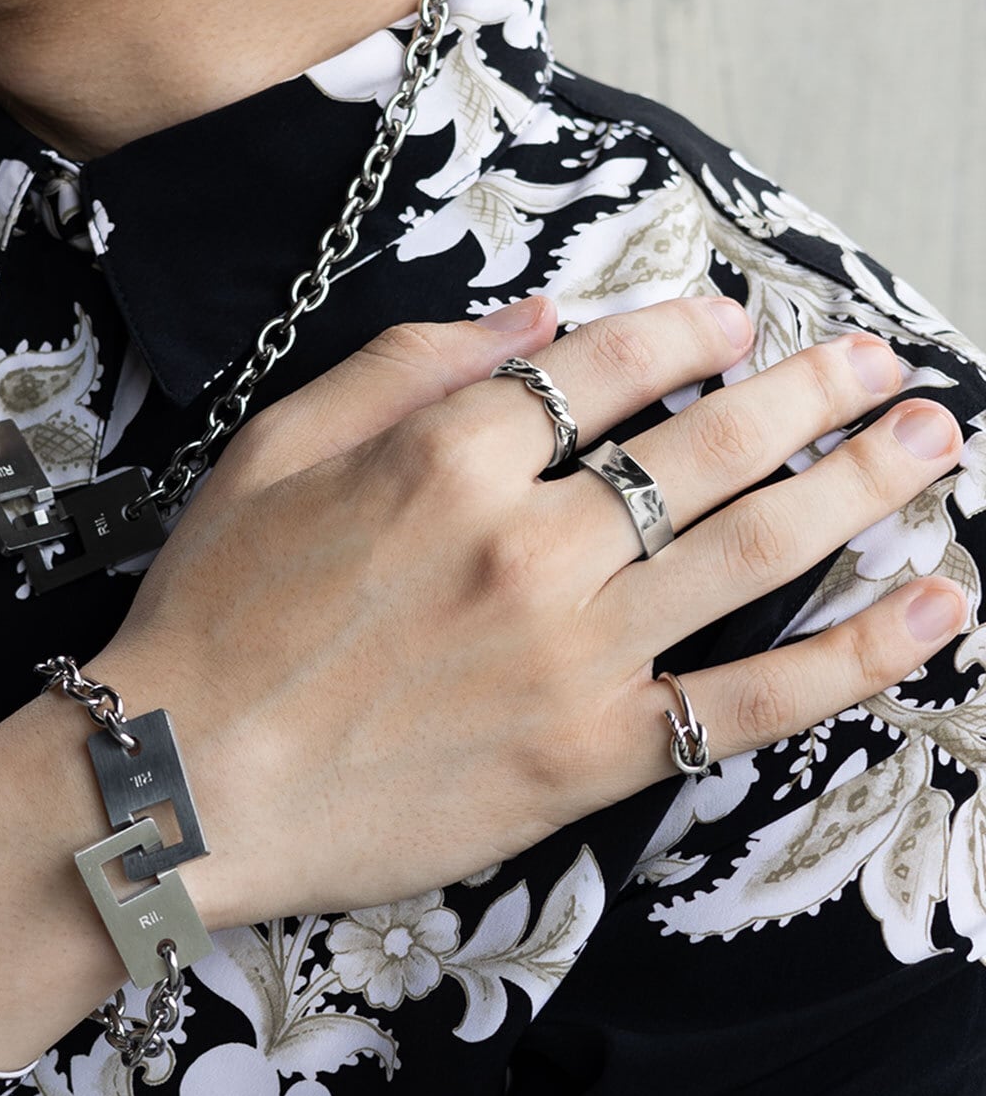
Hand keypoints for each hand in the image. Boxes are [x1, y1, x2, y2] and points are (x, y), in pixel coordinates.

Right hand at [90, 293, 966, 929]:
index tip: (732, 323)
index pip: (606, 364)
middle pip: (709, 444)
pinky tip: (934, 607)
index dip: (685, 332)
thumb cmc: (218, 606)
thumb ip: (409, 362)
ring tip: (933, 440)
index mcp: (451, 451)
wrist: (186, 780)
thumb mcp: (278, 444)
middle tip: (878, 366)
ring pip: (754, 549)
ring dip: (860, 484)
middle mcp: (531, 539)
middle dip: (811, 391)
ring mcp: (573, 651)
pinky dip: (856, 656)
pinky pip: (752, 700)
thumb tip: (539, 315)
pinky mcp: (590, 755)